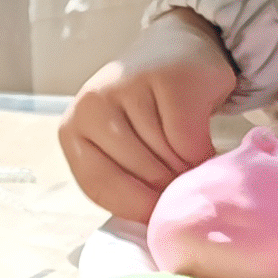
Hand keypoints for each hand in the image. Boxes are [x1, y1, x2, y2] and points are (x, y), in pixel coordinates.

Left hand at [62, 13, 238, 221]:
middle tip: (184, 175)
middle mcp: (91, 104)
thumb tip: (155, 229)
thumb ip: (124, 182)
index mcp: (72, 129)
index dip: (137, 207)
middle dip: (168, 188)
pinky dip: (204, 151)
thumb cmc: (149, 111)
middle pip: (140, 176)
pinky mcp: (170, 80)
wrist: (180, 49)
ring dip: (187, 169)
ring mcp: (128, 87)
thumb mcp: (121, 147)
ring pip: (167, 161)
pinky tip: (202, 137)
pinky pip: (190, 143)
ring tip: (190, 152)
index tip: (161, 213)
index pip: (101, 188)